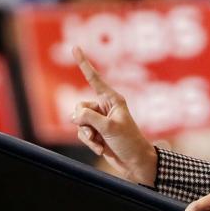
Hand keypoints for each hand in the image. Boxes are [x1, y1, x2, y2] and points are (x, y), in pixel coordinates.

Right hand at [70, 45, 157, 184]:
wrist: (135, 163)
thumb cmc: (129, 143)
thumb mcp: (109, 128)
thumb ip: (88, 117)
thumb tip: (74, 115)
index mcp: (113, 99)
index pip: (94, 79)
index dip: (84, 63)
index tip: (76, 47)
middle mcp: (105, 107)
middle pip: (79, 107)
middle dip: (83, 121)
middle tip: (95, 131)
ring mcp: (100, 120)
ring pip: (78, 122)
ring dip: (86, 135)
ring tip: (100, 143)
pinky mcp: (97, 132)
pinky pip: (82, 133)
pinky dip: (89, 142)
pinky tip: (101, 149)